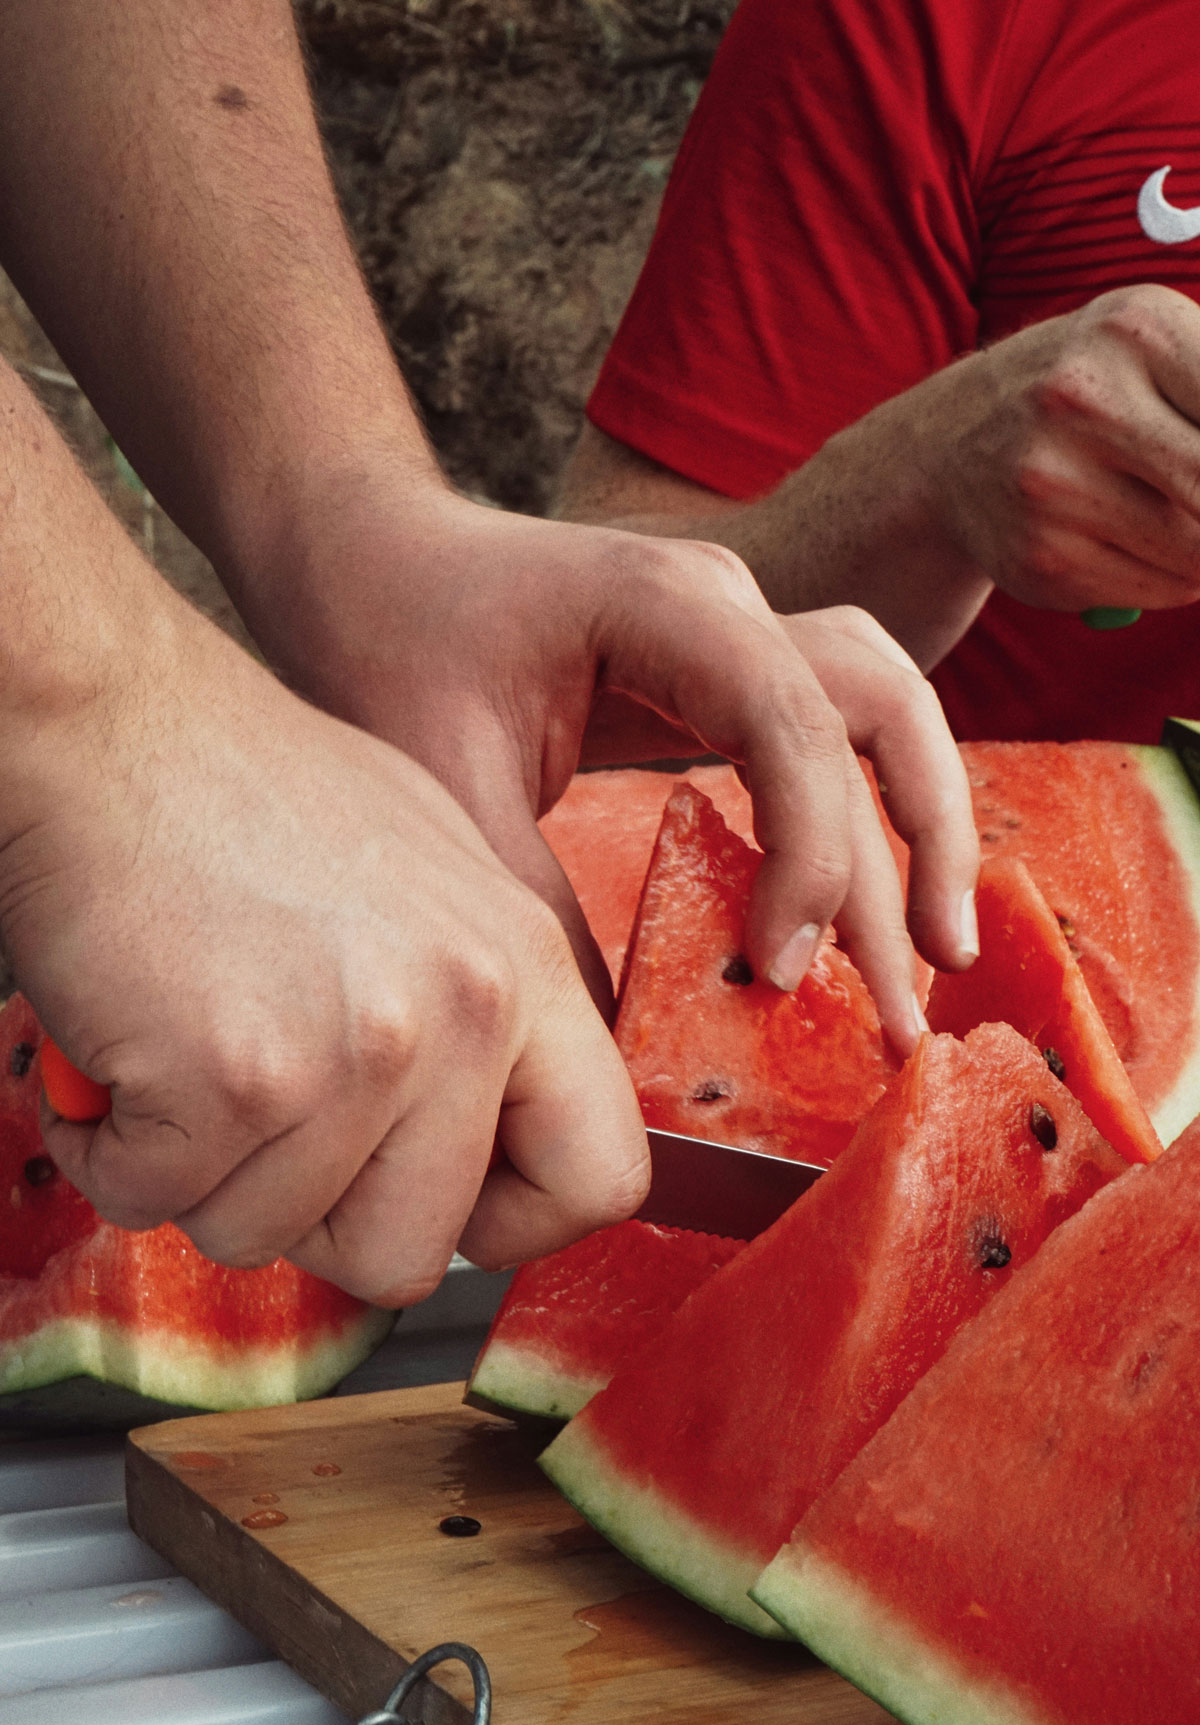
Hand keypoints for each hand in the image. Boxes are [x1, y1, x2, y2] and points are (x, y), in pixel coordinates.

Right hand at [2, 598, 648, 1302]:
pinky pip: (155, 1199)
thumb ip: (481, 1007)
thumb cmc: (240, 787)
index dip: (511, 1223)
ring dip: (199, 1171)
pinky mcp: (236, 1075)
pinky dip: (110, 1150)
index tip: (440, 1207)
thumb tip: (490, 1132)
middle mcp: (463, 1013)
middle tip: (257, 1121)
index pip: (601, 1178)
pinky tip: (117, 1056)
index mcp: (523, 965)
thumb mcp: (427, 872)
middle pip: (412, 1255)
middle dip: (313, 1216)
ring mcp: (357, 1050)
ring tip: (180, 1051)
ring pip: (267, 1236)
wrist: (103, 717)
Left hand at [230, 480, 980, 1052]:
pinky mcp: (721, 677)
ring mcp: (734, 633)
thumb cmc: (385, 642)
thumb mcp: (440, 778)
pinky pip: (833, 735)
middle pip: (879, 710)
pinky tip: (869, 912)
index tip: (781, 969)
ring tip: (940, 960)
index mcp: (662, 602)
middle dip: (914, 859)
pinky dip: (868, 816)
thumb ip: (531, 896)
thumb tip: (615, 1039)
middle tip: (909, 1006)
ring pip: (886, 710)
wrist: (361, 560)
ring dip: (925, 830)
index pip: (793, 719)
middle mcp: (724, 604)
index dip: (811, 853)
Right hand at [909, 284, 1199, 613]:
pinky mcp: (1042, 560)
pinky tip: (1144, 544)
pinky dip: (1181, 579)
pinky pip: (1162, 590)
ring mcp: (1054, 488)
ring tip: (1184, 515)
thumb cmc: (1092, 388)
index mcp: (1136, 331)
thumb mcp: (1161, 348)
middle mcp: (1084, 403)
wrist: (952, 448)